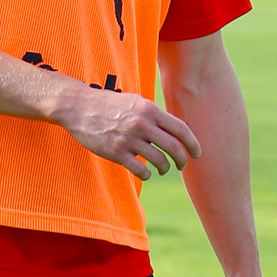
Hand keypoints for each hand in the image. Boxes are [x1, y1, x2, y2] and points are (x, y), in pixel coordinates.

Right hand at [58, 87, 199, 180]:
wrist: (79, 107)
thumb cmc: (110, 105)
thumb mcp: (136, 102)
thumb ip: (155, 115)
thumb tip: (178, 130)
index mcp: (149, 109)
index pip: (180, 129)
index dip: (193, 143)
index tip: (197, 153)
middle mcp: (141, 124)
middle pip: (174, 147)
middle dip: (183, 160)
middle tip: (183, 165)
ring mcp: (128, 139)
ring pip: (159, 161)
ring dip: (165, 168)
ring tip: (162, 168)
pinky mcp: (116, 152)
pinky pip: (140, 170)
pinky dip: (147, 174)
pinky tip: (145, 172)